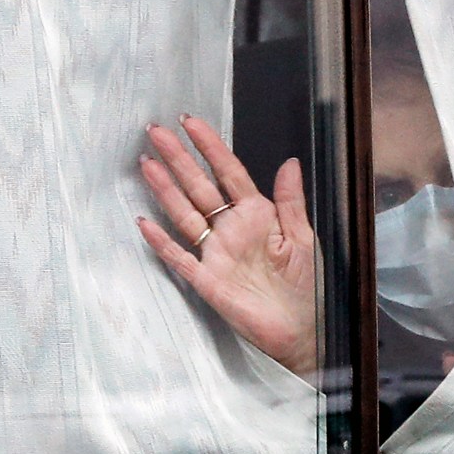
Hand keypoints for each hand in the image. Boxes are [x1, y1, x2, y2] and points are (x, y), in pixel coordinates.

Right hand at [135, 115, 316, 377]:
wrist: (305, 331)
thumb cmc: (308, 286)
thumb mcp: (304, 237)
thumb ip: (291, 201)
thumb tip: (289, 161)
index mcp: (257, 215)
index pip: (228, 172)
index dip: (210, 146)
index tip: (191, 122)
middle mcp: (232, 229)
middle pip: (199, 186)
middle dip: (178, 158)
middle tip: (154, 130)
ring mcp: (216, 254)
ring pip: (184, 214)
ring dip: (165, 189)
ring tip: (145, 163)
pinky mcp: (208, 282)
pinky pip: (180, 258)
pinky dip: (162, 242)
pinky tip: (145, 222)